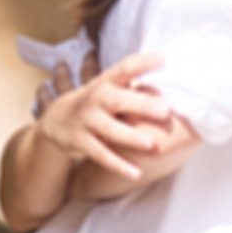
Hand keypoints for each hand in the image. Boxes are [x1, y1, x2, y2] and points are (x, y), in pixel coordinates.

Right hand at [35, 51, 179, 183]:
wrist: (57, 120)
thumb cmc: (98, 102)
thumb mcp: (110, 88)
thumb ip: (135, 86)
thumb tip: (174, 83)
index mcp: (106, 82)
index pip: (124, 68)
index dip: (143, 63)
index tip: (164, 59)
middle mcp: (95, 98)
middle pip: (117, 100)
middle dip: (141, 105)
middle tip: (165, 111)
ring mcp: (86, 121)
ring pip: (109, 130)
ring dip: (131, 138)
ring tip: (152, 145)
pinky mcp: (80, 142)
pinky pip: (101, 155)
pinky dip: (118, 165)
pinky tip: (136, 173)